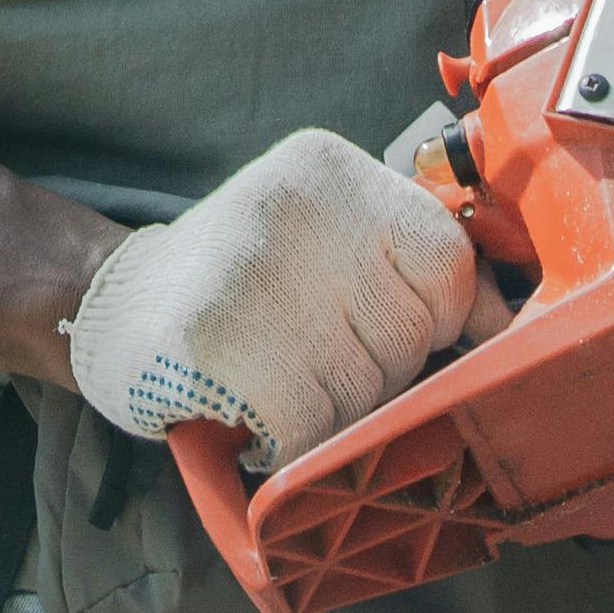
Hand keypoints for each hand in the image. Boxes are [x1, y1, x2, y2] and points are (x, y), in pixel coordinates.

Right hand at [61, 128, 481, 467]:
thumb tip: (505, 328)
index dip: (445, 320)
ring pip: (363, 389)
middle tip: (309, 361)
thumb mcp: (324, 243)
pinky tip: (250, 413)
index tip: (415, 343)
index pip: (445, 257)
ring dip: (327, 413)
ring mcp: (254, 270)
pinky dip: (287, 442)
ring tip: (274, 379)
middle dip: (373, 373)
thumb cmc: (239, 286)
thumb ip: (404, 267)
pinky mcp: (218, 340)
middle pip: (408, 333)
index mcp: (328, 171)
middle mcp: (294, 207)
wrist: (108, 308)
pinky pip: (307, 425)